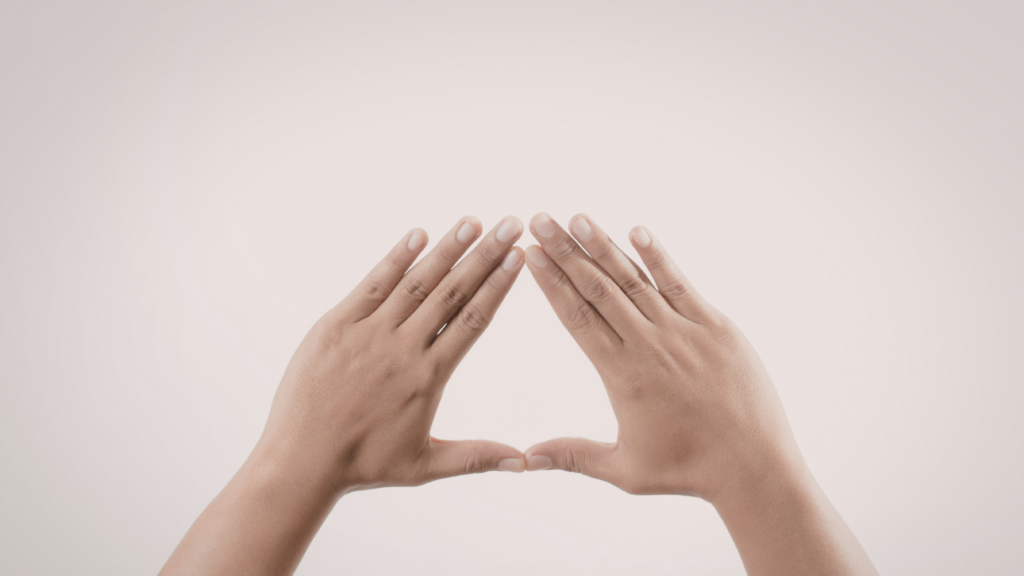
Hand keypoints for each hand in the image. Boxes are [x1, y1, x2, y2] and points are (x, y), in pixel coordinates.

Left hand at [160, 215, 527, 575]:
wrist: (301, 461)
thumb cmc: (364, 466)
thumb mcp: (425, 466)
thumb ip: (477, 457)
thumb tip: (525, 462)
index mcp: (428, 377)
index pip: (472, 320)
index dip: (498, 285)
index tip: (518, 258)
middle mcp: (402, 349)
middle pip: (452, 292)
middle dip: (484, 255)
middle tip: (510, 225)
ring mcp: (368, 333)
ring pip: (416, 282)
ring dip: (446, 249)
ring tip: (472, 222)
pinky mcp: (336, 325)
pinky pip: (372, 284)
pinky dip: (395, 258)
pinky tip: (418, 234)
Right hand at [521, 213, 877, 575]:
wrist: (752, 466)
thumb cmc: (687, 470)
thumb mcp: (624, 469)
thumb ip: (573, 456)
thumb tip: (524, 459)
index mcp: (622, 374)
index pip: (576, 317)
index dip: (551, 282)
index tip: (530, 254)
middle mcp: (648, 345)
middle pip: (597, 289)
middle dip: (565, 252)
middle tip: (540, 220)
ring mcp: (683, 331)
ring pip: (634, 280)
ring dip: (604, 247)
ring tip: (577, 219)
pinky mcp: (715, 326)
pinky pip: (680, 284)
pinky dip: (659, 257)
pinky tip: (638, 231)